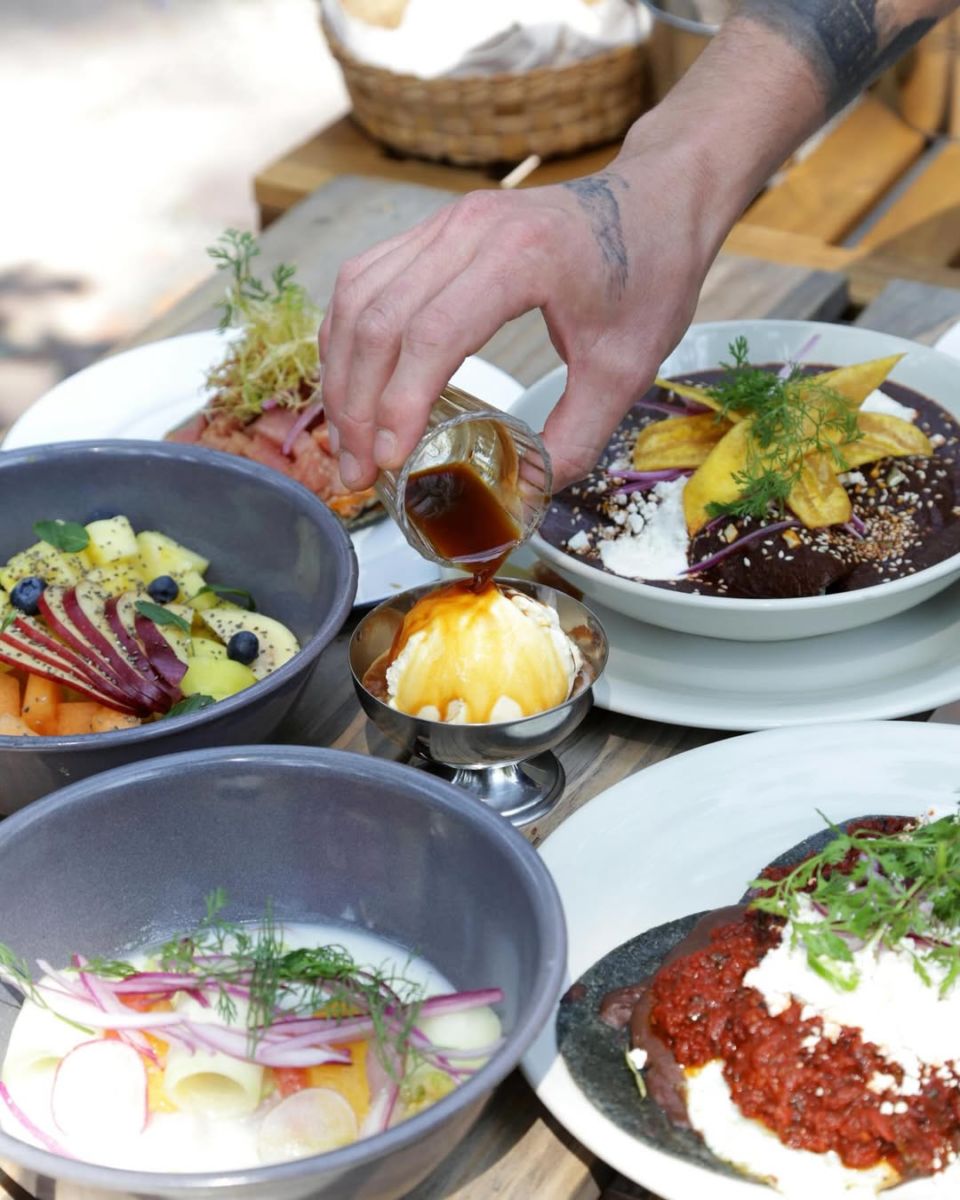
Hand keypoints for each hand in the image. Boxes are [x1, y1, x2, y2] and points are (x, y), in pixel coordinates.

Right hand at [318, 140, 722, 492]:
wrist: (656, 199)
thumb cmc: (650, 274)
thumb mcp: (626, 369)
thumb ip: (575, 438)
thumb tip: (522, 496)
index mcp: (522, 257)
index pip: (432, 335)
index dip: (399, 404)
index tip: (388, 461)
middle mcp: (469, 230)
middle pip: (378, 319)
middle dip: (356, 405)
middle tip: (356, 471)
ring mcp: (445, 222)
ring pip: (357, 295)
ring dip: (340, 372)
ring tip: (346, 438)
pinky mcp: (435, 229)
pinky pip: (365, 278)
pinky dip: (346, 335)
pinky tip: (351, 382)